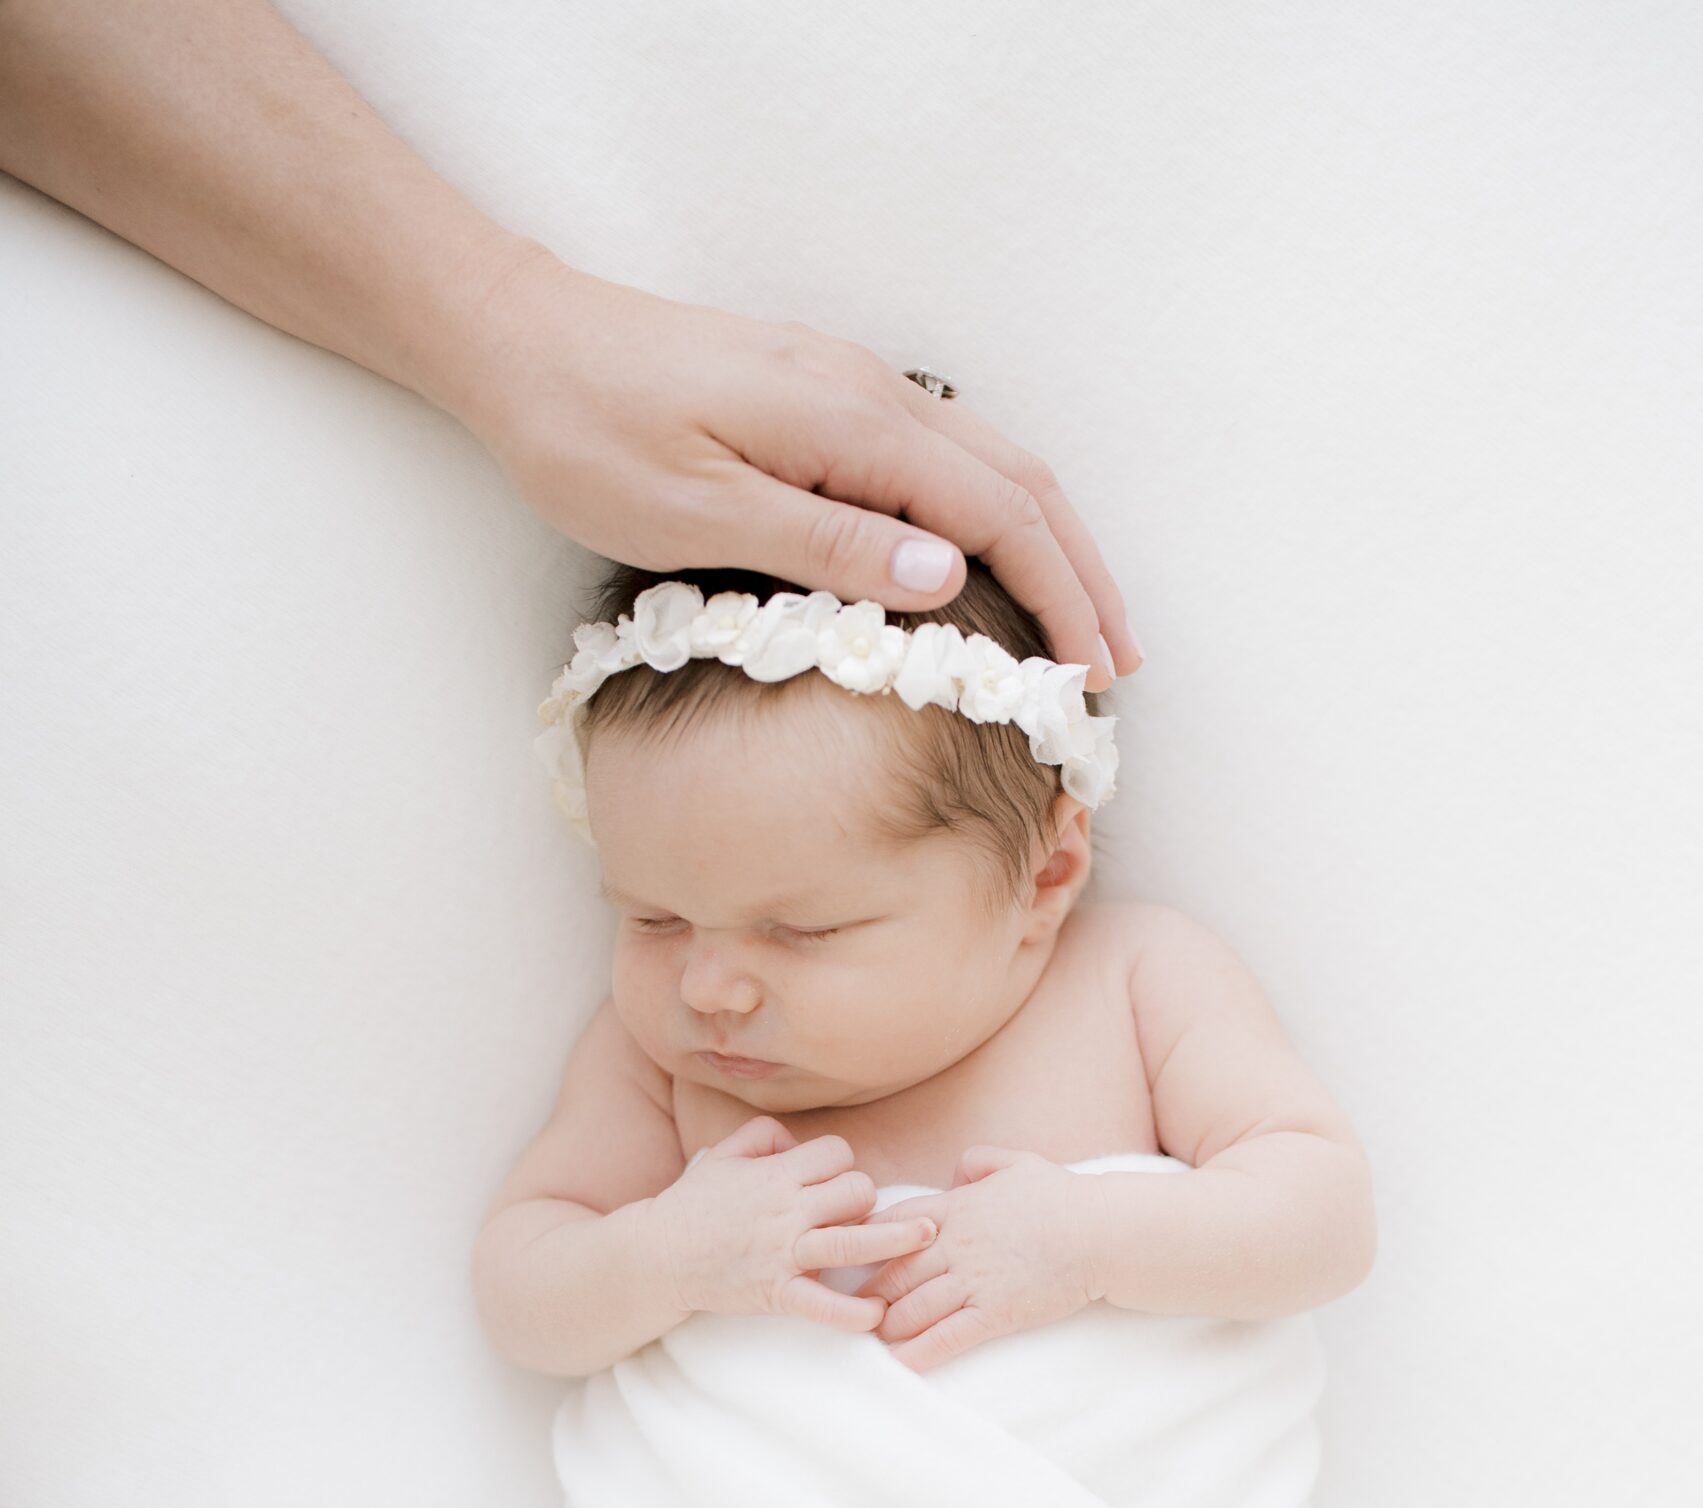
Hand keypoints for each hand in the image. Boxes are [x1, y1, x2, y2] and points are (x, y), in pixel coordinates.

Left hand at [453, 252, 1139, 686]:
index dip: (1058, 600)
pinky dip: (997, 517)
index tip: (1088, 682)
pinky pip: (946, 456)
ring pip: (992, 464)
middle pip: (1021, 483)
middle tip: (1116, 671)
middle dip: (1082, 577)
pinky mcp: (825, 396)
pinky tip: (996, 564)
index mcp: (850, 423)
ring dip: (1050, 545)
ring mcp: (852, 386)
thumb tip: (946, 574)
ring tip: (1081, 628)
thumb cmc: (588, 433)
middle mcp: (870, 393)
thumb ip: (824, 540)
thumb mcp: (696, 511)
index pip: (998, 516)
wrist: (521, 342)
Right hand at [649, 1115, 937, 1334]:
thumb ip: (763, 1135)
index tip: (834, 1182)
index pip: (838, 1155)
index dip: (843, 1165)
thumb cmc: (693, 1205)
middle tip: (857, 1215)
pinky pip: (823, 1305)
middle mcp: (786, 1210)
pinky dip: (852, 1313)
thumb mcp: (722, 1154)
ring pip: (854, 1239)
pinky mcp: (777, 1292)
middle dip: (865, 1199)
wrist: (658, 1255)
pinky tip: (876, 1314)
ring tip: (927, 1239)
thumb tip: (796, 1141)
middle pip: (856, 1191)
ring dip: (896, 1240)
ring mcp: (784, 1253)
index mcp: (775, 1174)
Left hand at [856, 1146, 1097, 1371]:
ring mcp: (974, 1281)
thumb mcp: (1018, 1164)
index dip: (865, 1242)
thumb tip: (957, 1172)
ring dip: (886, 1326)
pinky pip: (946, 1337)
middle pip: (893, 1272)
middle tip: (849, 1310)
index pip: (892, 1224)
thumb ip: (980, 1162)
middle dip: (867, 1294)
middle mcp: (955, 1245)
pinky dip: (917, 1353)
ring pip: (911, 1308)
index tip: (848, 1255)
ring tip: (870, 1339)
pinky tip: (898, 1365)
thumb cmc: (1063, 1198)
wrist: (1102, 1233)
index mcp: (956, 1208)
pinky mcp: (995, 1313)